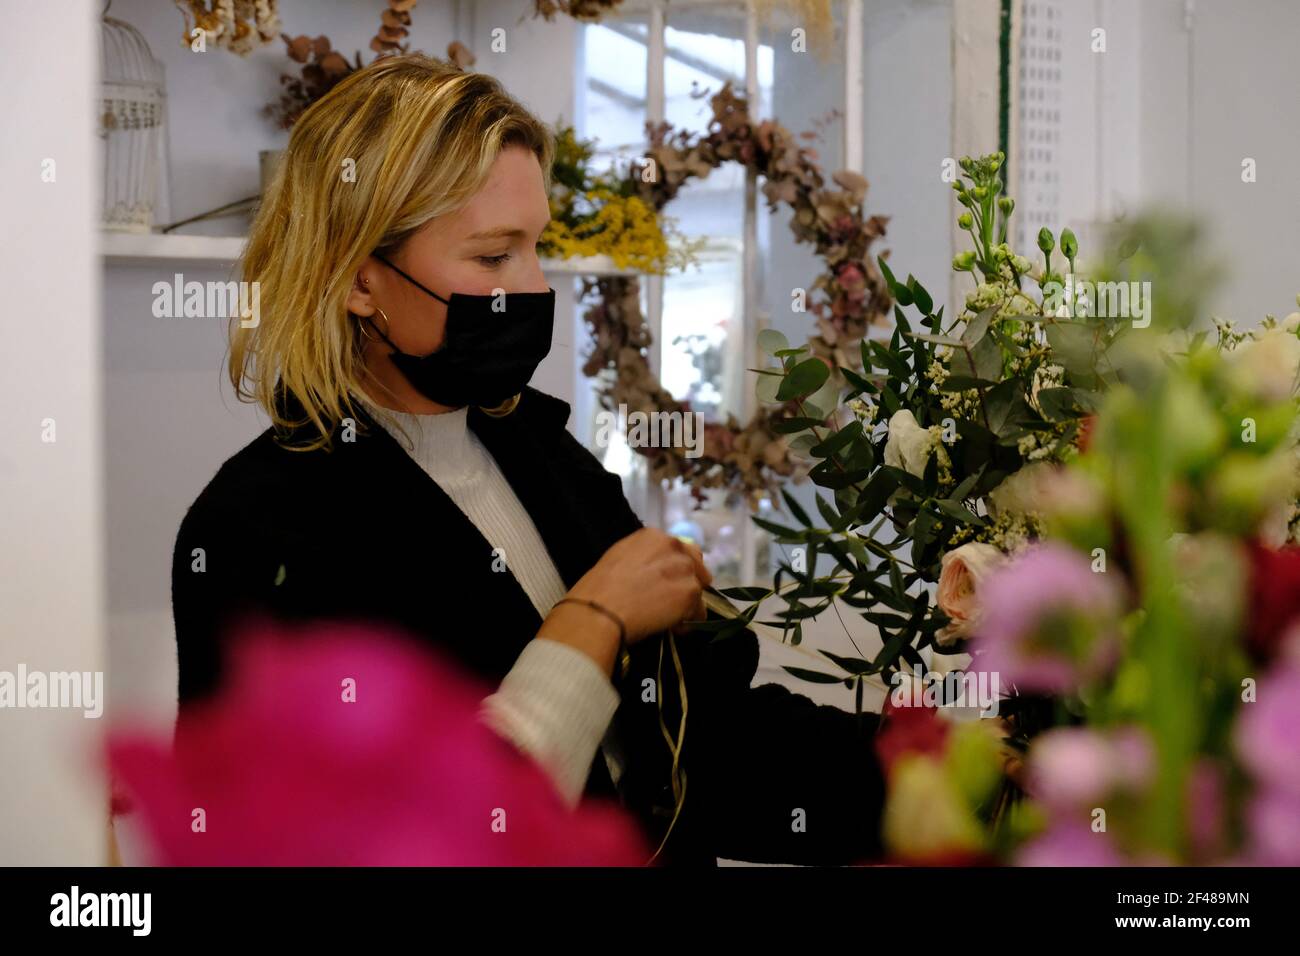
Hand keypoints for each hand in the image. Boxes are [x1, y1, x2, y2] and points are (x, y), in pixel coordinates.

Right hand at [566, 527, 711, 644]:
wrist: (600, 610)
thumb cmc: (598, 589)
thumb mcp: (619, 558)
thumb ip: (643, 558)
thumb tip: (653, 573)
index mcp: (653, 536)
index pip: (679, 550)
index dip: (673, 570)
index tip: (663, 584)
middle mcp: (674, 546)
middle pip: (696, 566)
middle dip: (685, 583)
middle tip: (668, 601)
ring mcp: (685, 569)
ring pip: (697, 590)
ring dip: (686, 604)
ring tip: (666, 617)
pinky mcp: (690, 592)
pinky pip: (699, 612)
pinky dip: (687, 622)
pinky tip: (670, 627)